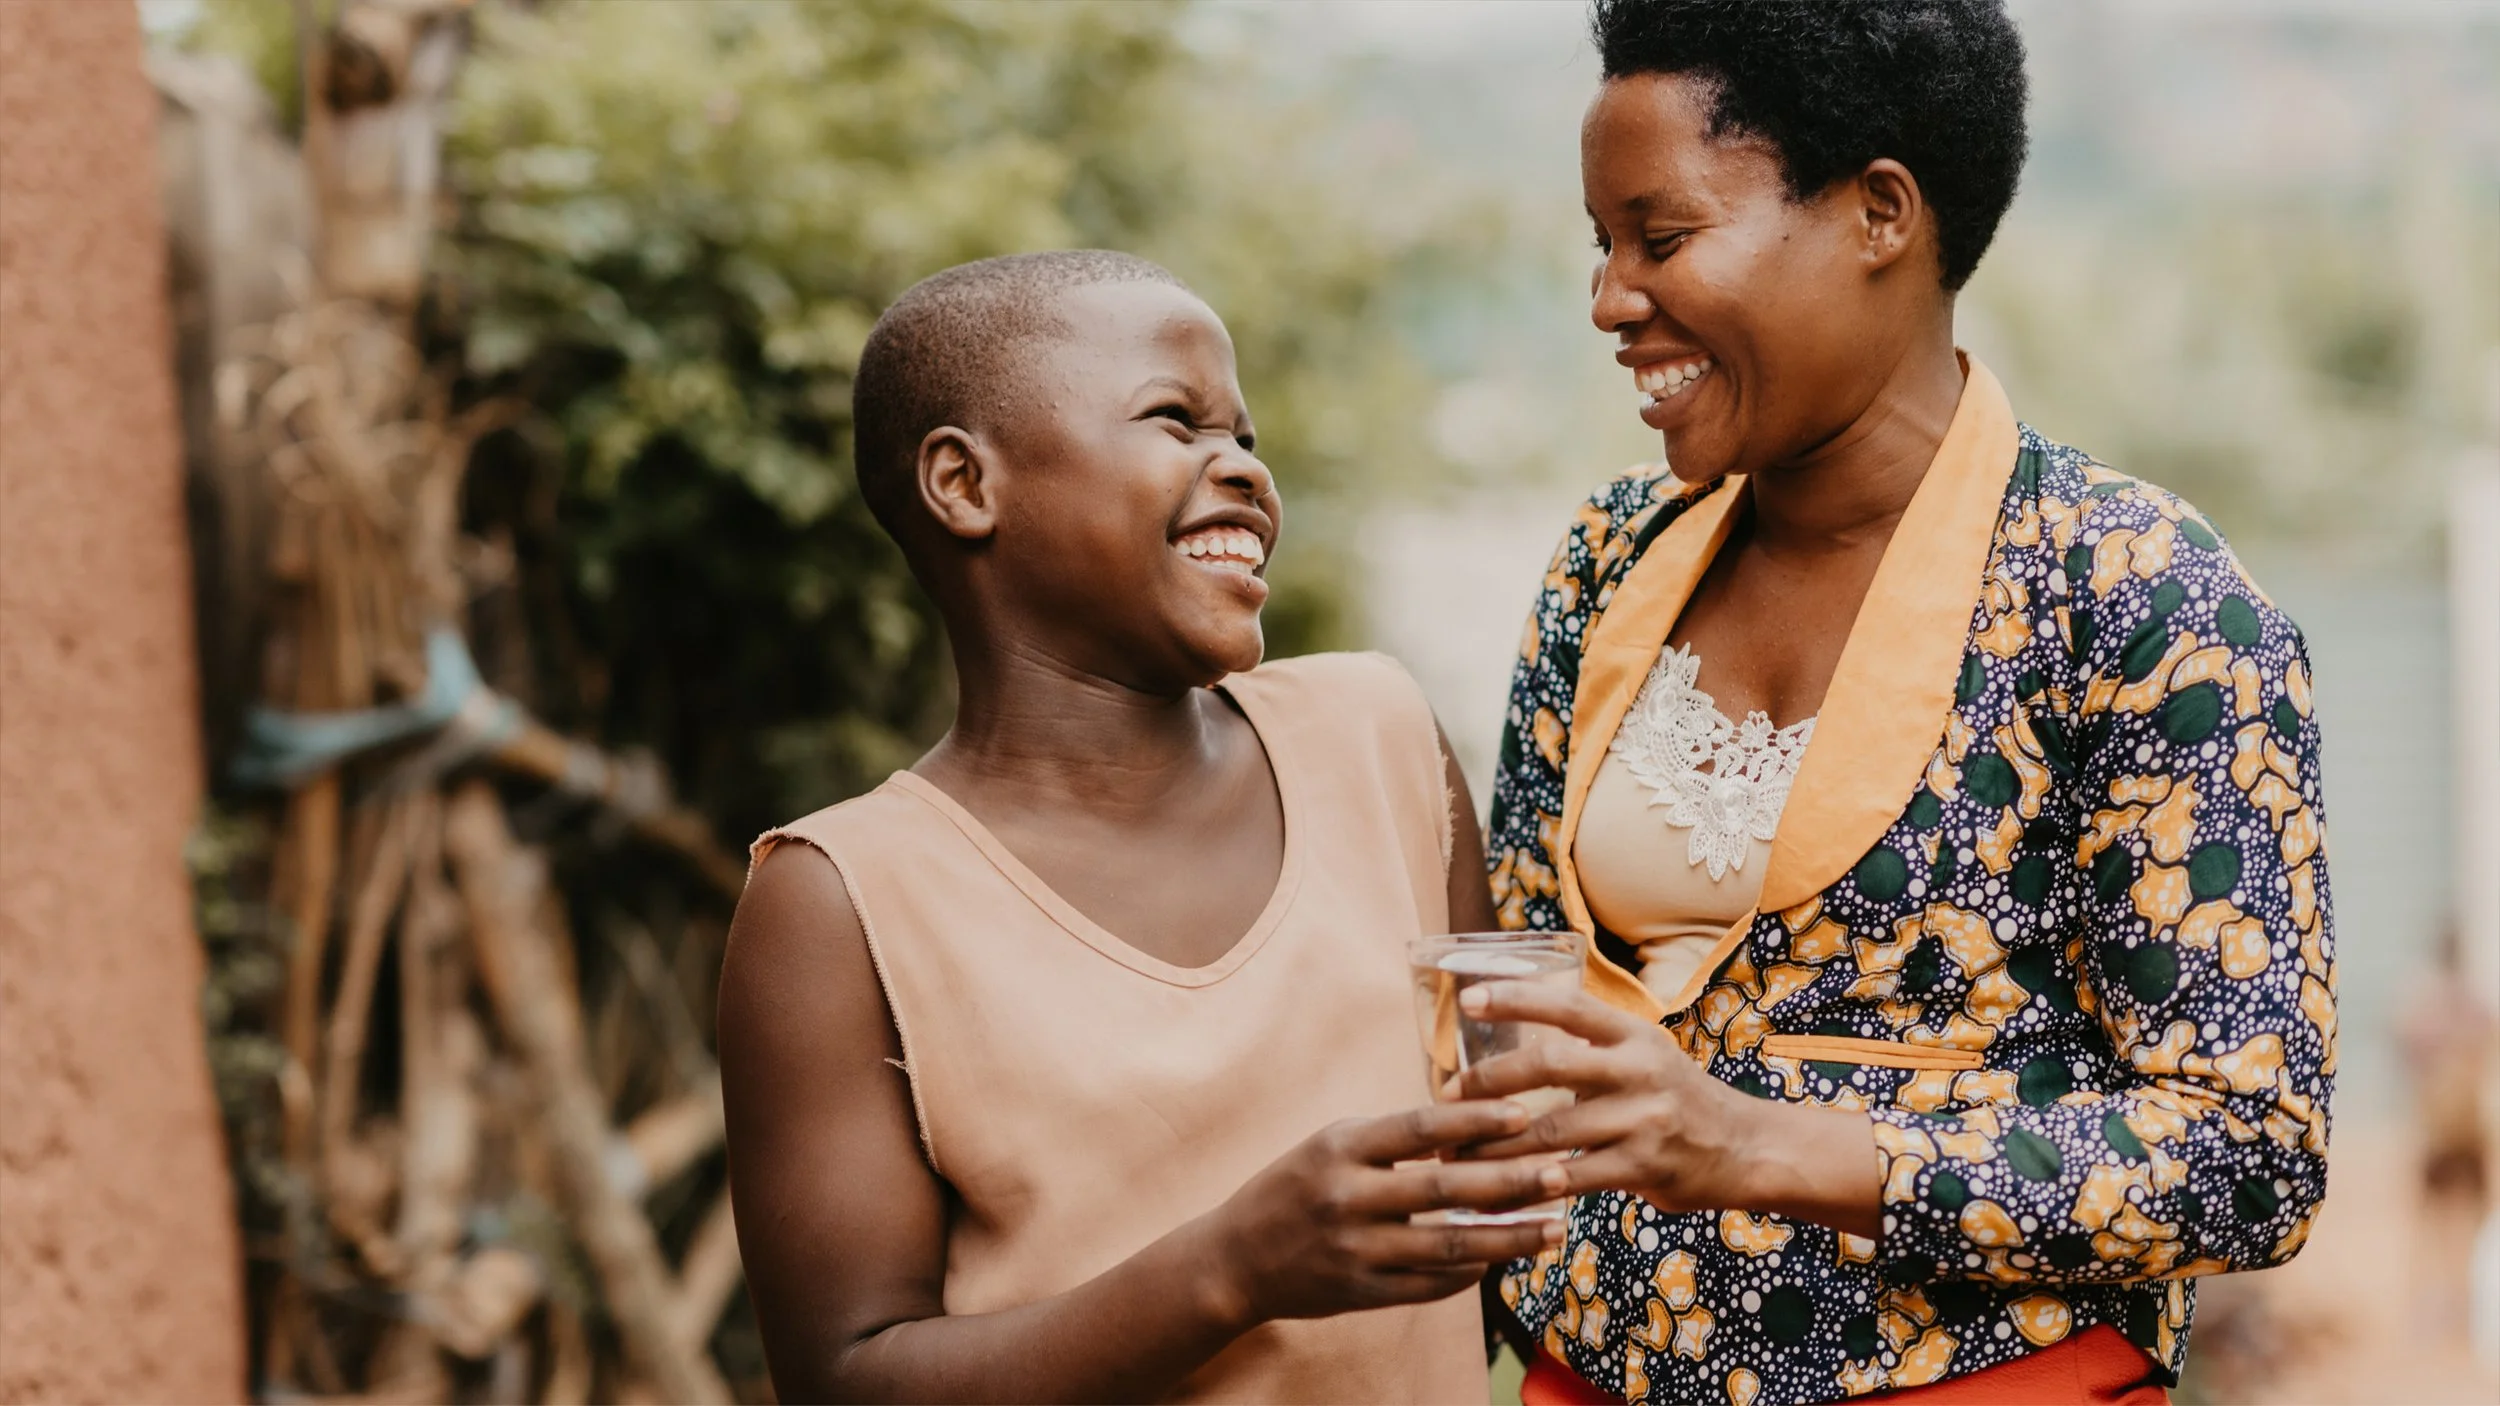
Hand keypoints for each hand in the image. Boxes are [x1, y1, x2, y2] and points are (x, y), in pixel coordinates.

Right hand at [1200, 1101, 1569, 1328]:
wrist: (1235, 1260)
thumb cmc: (1294, 1189)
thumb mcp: (1329, 1146)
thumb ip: (1390, 1141)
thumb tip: (1469, 1129)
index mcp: (1339, 1148)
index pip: (1419, 1128)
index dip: (1475, 1120)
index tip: (1524, 1113)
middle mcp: (1347, 1197)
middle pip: (1445, 1189)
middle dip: (1510, 1182)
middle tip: (1561, 1174)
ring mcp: (1356, 1249)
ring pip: (1449, 1245)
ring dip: (1508, 1237)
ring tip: (1554, 1228)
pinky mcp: (1363, 1292)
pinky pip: (1432, 1284)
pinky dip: (1472, 1271)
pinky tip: (1504, 1259)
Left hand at [1455, 982, 1882, 1237]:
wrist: (1746, 1148)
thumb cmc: (1676, 1099)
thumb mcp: (1643, 1056)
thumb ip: (1589, 1051)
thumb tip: (1510, 1052)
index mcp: (1631, 1035)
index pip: (1566, 1006)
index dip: (1514, 999)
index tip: (1467, 1001)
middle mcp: (1637, 1069)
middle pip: (1548, 1064)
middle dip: (1488, 1081)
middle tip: (1447, 1096)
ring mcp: (1643, 1118)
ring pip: (1551, 1130)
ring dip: (1496, 1144)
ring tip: (1456, 1153)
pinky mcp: (1645, 1166)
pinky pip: (1575, 1177)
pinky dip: (1533, 1185)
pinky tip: (1501, 1193)